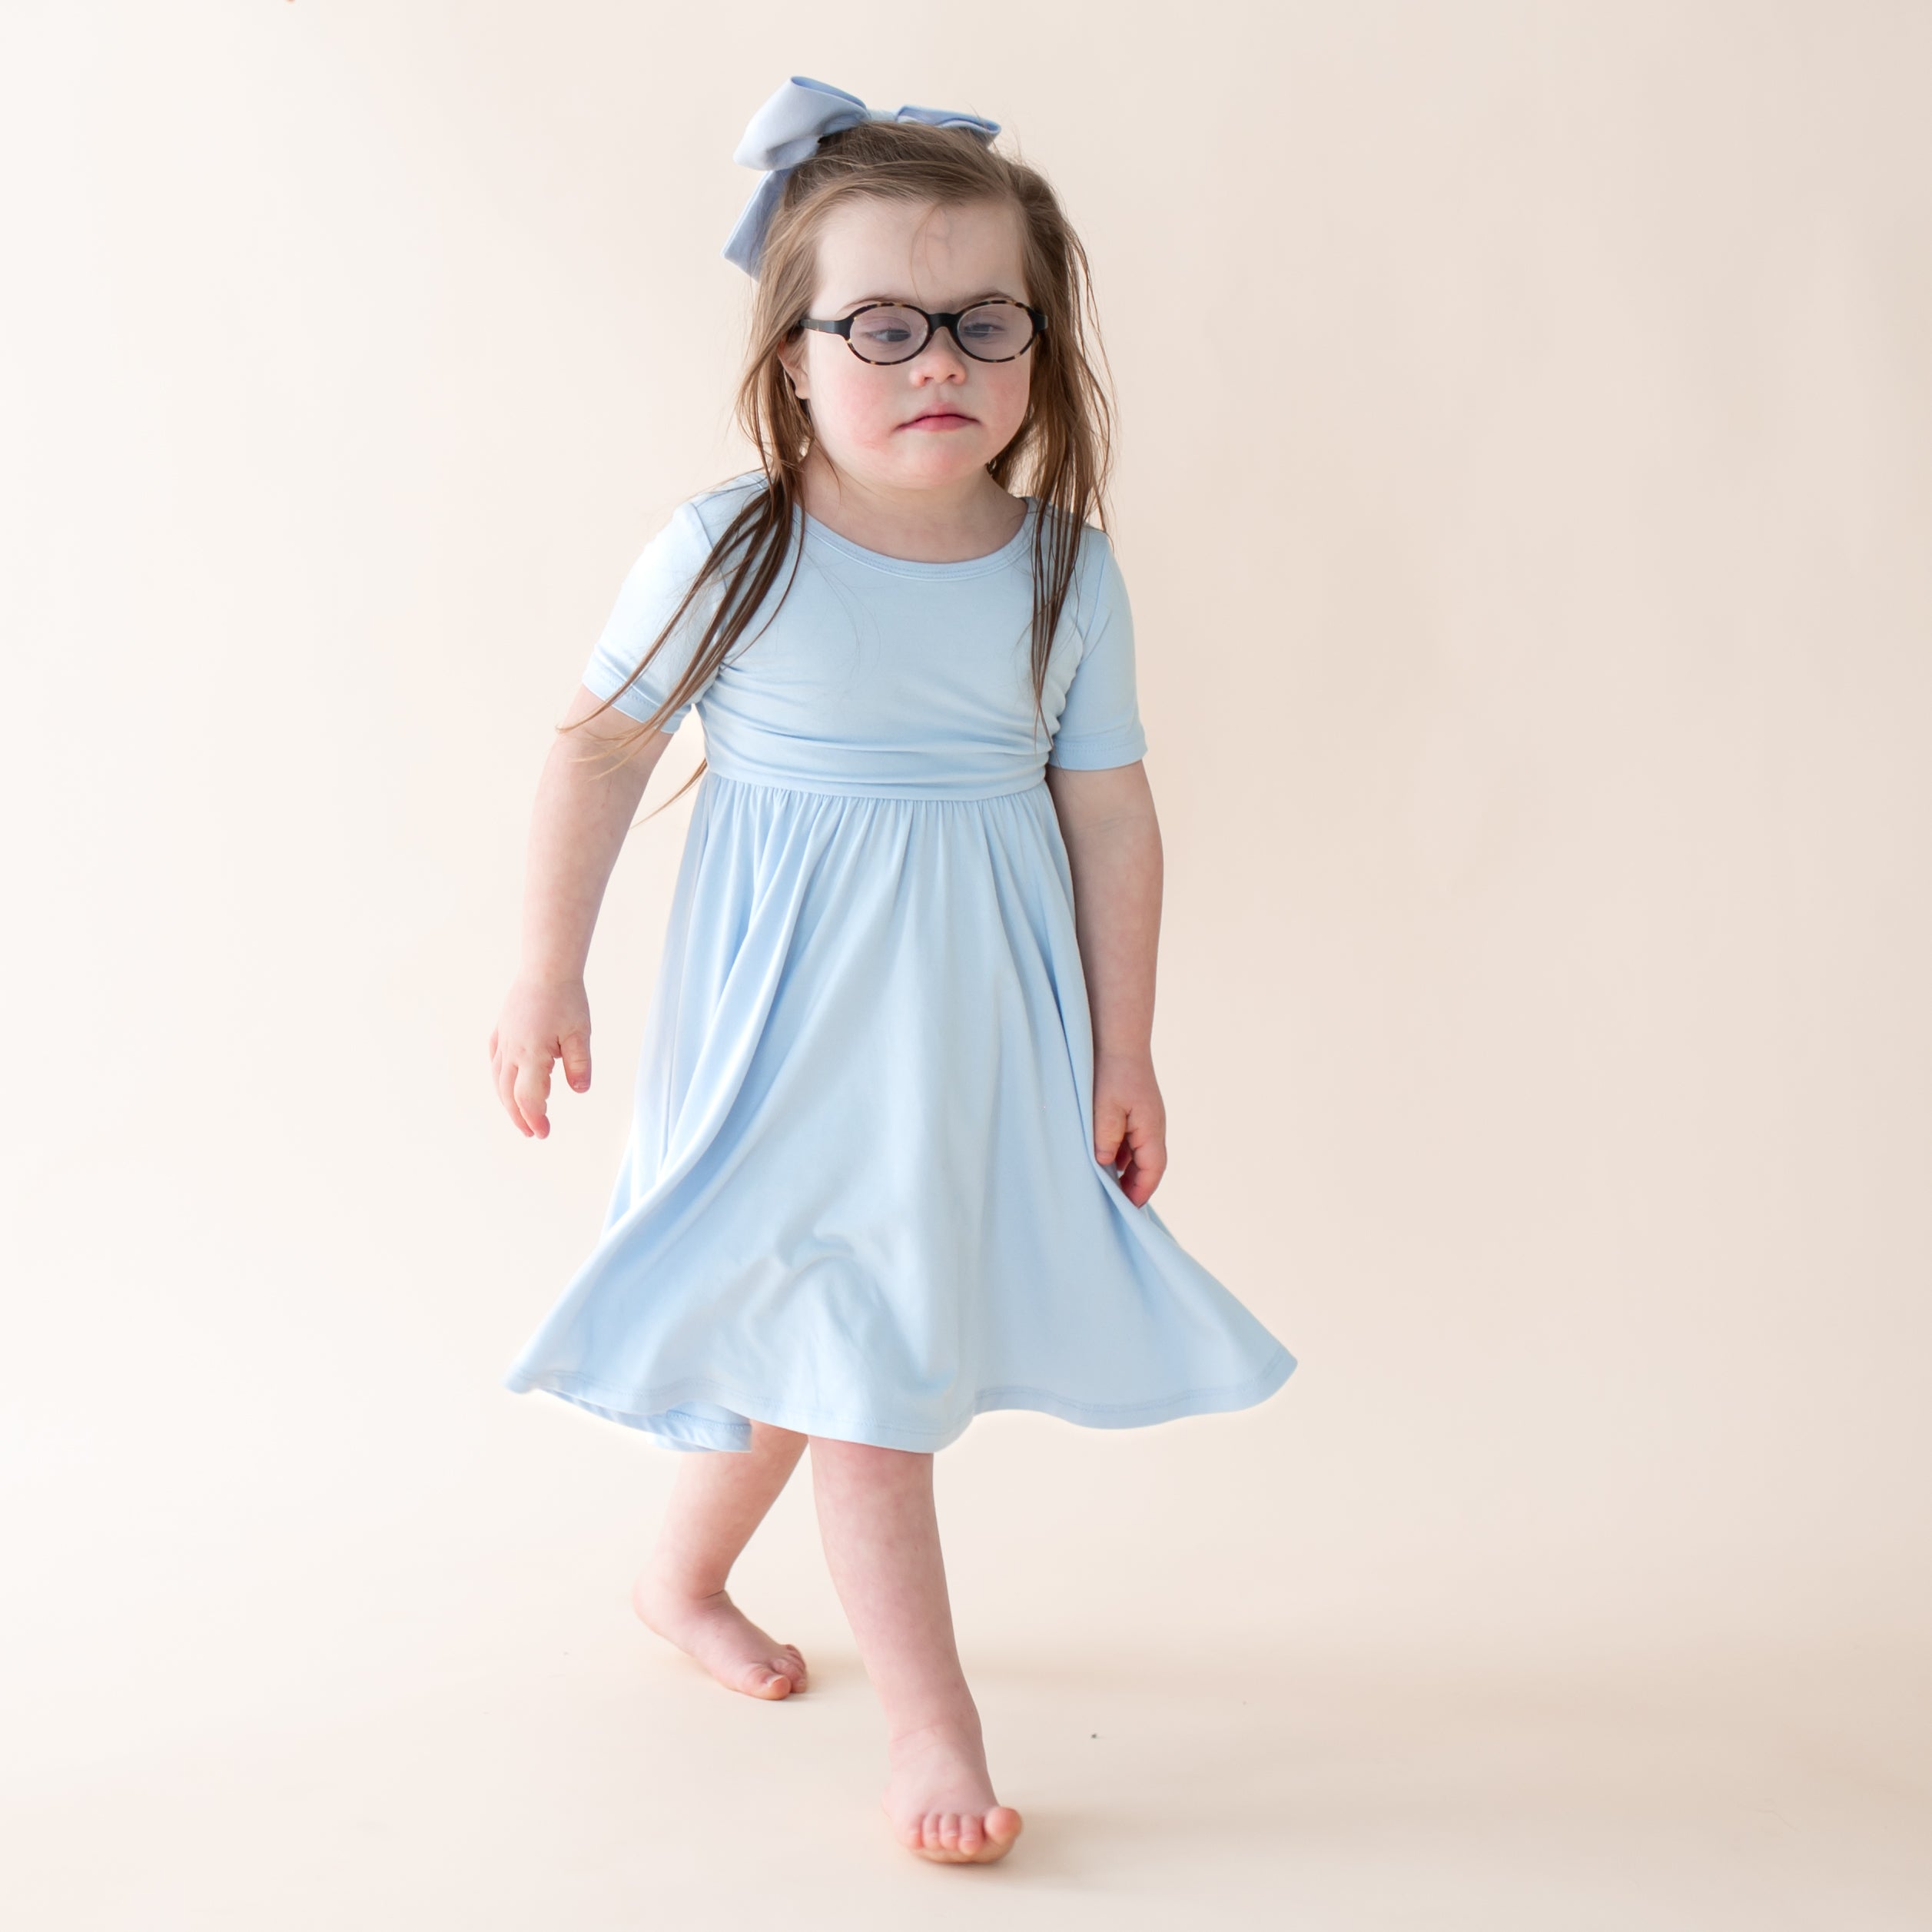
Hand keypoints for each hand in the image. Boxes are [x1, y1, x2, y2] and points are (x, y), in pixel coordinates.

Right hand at [489, 974, 591, 1138]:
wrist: (545, 969)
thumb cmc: (566, 999)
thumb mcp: (580, 1034)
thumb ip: (579, 1065)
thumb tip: (579, 1090)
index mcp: (531, 1055)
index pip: (529, 1098)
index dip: (535, 1118)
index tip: (543, 1133)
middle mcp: (512, 1051)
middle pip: (508, 1094)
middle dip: (520, 1117)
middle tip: (533, 1132)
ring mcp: (504, 1040)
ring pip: (498, 1079)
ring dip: (507, 1101)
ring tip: (520, 1116)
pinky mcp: (502, 1030)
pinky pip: (495, 1061)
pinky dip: (499, 1078)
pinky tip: (506, 1083)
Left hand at [1092, 1050, 1166, 1205]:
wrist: (1116, 1038)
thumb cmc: (1110, 1071)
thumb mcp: (1104, 1107)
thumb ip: (1106, 1137)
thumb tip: (1105, 1164)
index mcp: (1151, 1129)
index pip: (1153, 1170)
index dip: (1141, 1192)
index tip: (1126, 1211)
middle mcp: (1153, 1126)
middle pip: (1148, 1166)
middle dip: (1133, 1187)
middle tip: (1113, 1206)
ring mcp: (1145, 1119)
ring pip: (1138, 1154)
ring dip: (1125, 1172)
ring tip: (1104, 1188)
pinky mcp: (1135, 1112)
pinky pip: (1130, 1141)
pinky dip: (1118, 1155)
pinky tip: (1101, 1161)